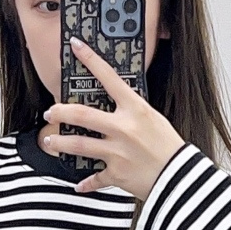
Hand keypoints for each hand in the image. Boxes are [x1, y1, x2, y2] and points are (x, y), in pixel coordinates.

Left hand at [40, 37, 184, 198]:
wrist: (181, 177)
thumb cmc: (170, 147)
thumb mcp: (153, 119)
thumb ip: (131, 112)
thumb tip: (112, 107)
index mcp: (135, 109)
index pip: (109, 78)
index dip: (90, 59)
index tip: (76, 46)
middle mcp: (123, 128)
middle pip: (82, 115)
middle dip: (60, 112)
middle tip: (51, 112)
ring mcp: (117, 152)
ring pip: (79, 145)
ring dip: (59, 143)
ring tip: (49, 142)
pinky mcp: (116, 173)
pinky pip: (95, 178)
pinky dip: (87, 182)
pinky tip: (79, 183)